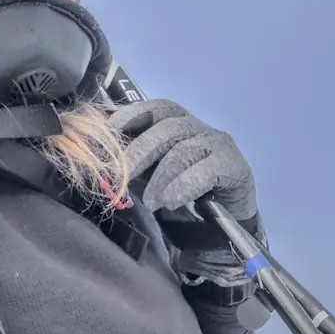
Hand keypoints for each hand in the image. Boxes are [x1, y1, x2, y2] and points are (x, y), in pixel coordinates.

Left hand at [110, 99, 257, 222]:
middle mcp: (199, 128)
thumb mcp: (150, 176)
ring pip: (185, 149)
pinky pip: (207, 171)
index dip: (131, 115)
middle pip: (167, 128)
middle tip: (120, 178)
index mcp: (177, 124)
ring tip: (149, 202)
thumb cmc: (181, 195)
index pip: (155, 108)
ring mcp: (219, 145)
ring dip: (161, 177)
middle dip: (139, 151)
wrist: (223, 225)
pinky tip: (171, 201)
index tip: (108, 131)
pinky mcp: (234, 166)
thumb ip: (132, 163)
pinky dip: (184, 186)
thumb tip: (100, 159)